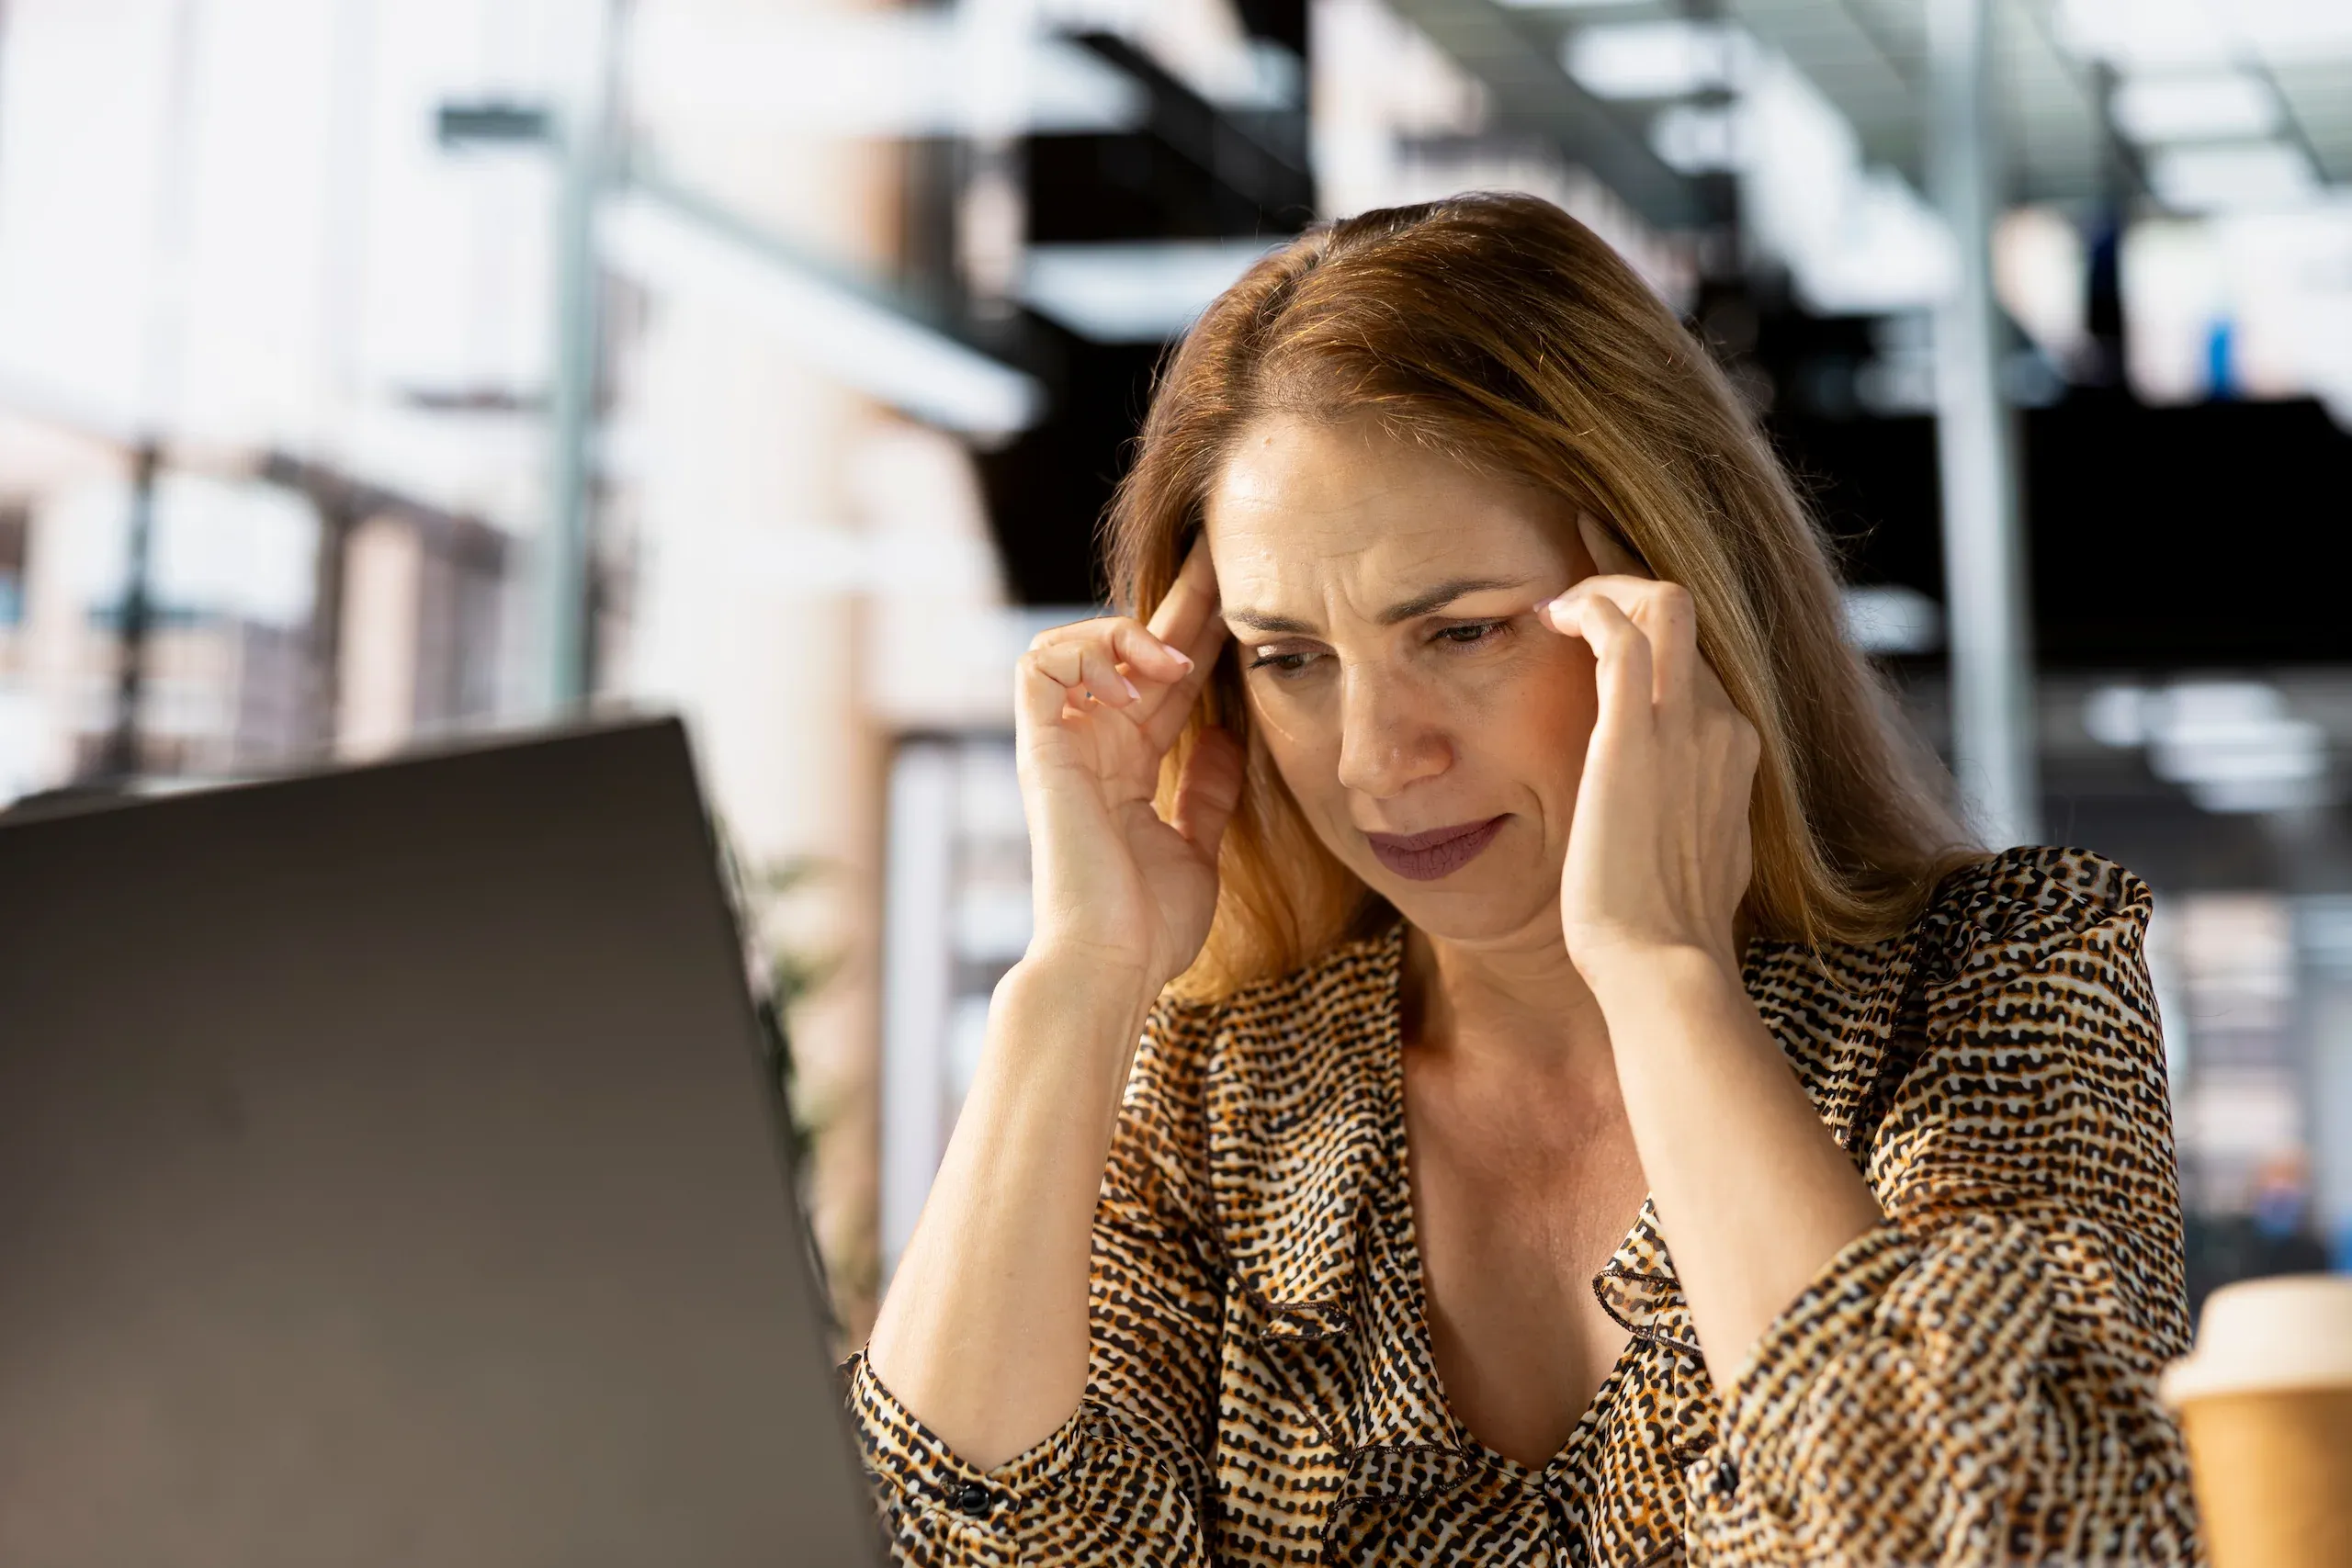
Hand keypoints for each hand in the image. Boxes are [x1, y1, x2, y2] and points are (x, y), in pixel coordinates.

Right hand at [1016, 540, 1237, 993]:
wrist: (1112, 964)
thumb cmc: (1148, 926)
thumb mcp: (1197, 847)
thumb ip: (1207, 792)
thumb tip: (1226, 739)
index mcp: (1129, 766)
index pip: (1168, 680)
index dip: (1204, 633)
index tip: (1249, 594)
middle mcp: (1093, 745)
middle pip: (1132, 648)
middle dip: (1179, 597)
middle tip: (1221, 552)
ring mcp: (1063, 745)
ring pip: (1071, 642)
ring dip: (1124, 635)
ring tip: (1176, 658)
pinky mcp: (1040, 750)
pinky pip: (1040, 668)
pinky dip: (1087, 658)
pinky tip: (1137, 682)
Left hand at [1540, 515, 1758, 984]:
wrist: (1662, 964)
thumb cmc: (1664, 932)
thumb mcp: (1693, 858)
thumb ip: (1690, 816)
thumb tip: (1672, 816)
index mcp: (1736, 752)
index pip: (1698, 656)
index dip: (1654, 616)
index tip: (1610, 595)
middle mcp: (1723, 725)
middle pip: (1687, 614)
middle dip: (1630, 575)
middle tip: (1578, 549)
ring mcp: (1687, 725)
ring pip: (1666, 603)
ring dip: (1610, 583)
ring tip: (1559, 600)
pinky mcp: (1635, 735)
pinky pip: (1623, 633)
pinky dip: (1590, 606)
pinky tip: (1553, 616)